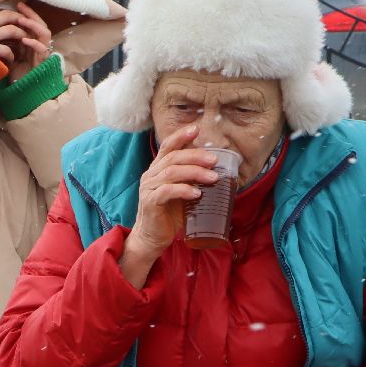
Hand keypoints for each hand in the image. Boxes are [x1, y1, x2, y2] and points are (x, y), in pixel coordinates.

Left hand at [3, 2, 53, 82]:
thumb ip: (4, 43)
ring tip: (22, 20)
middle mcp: (39, 45)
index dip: (25, 13)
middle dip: (30, 14)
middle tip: (20, 6)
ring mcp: (42, 53)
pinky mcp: (43, 62)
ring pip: (44, 33)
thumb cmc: (13, 74)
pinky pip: (43, 49)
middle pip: (40, 24)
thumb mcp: (6, 55)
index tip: (15, 4)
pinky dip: (34, 43)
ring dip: (33, 26)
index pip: (31, 23)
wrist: (21, 92)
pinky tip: (25, 40)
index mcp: (31, 42)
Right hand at [118, 125, 220, 285]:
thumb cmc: (169, 214)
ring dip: (195, 173)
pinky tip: (197, 194)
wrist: (152, 237)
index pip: (167, 147)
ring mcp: (148, 188)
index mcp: (158, 169)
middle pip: (173, 157)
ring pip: (172, 172)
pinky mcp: (150, 203)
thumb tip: (217, 170)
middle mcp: (151, 175)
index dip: (181, 136)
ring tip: (213, 178)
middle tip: (215, 160)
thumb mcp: (181, 192)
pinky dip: (184, 190)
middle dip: (196, 156)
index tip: (196, 129)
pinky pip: (167, 191)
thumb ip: (191, 179)